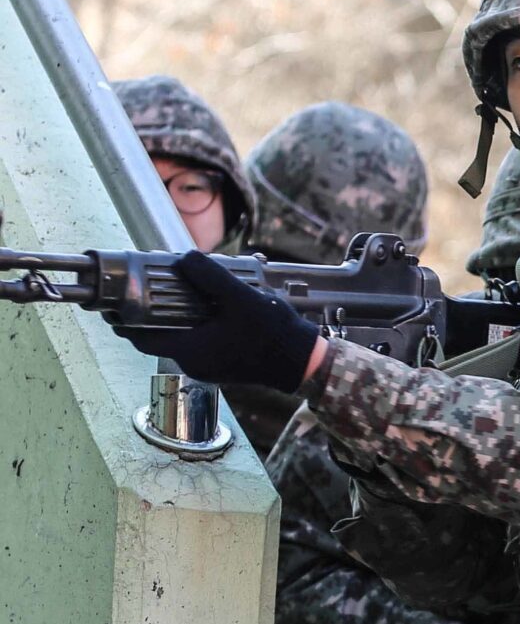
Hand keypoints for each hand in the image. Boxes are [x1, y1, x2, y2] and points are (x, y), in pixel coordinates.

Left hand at [109, 250, 319, 392]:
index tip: (111, 303)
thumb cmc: (273, 335)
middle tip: (147, 287)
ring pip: (181, 336)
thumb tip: (187, 258)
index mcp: (190, 349)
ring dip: (177, 315)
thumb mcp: (242, 299)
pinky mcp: (223, 364)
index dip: (121, 320)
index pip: (140, 337)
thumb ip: (212, 277)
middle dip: (150, 311)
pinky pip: (200, 341)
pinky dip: (197, 324)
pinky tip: (212, 306)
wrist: (303, 363)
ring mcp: (208, 365)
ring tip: (184, 290)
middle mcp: (193, 362)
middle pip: (159, 334)